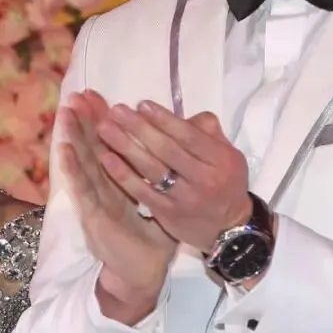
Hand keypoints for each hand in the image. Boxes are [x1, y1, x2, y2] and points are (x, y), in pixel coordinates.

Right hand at [59, 91, 176, 315]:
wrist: (143, 274)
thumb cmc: (151, 242)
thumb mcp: (162, 203)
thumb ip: (165, 179)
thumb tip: (178, 153)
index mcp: (119, 184)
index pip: (109, 146)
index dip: (102, 122)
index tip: (97, 97)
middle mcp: (104, 189)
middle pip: (93, 149)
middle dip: (85, 122)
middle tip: (77, 95)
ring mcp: (95, 201)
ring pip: (83, 163)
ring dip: (73, 137)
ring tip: (66, 113)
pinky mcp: (93, 216)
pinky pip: (82, 188)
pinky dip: (72, 169)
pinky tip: (64, 149)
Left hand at [95, 99, 251, 253]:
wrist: (226, 227)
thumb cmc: (223, 180)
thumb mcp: (227, 153)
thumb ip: (206, 130)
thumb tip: (176, 114)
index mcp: (221, 160)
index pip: (189, 136)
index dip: (164, 120)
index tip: (142, 104)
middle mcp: (204, 179)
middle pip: (167, 150)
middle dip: (139, 128)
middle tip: (116, 111)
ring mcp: (184, 198)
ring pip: (152, 169)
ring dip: (125, 147)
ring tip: (105, 128)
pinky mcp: (167, 213)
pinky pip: (142, 191)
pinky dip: (124, 175)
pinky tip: (107, 159)